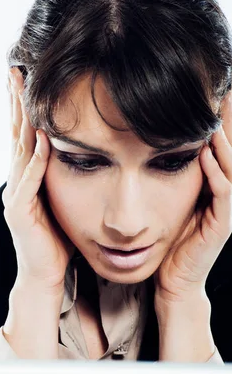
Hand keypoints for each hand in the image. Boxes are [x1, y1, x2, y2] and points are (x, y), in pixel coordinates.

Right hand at [2, 67, 75, 300]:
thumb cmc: (56, 238)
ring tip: (21, 93)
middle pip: (16, 133)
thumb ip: (59, 174)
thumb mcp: (61, 198)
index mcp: (27, 176)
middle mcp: (17, 181)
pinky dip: (35, 160)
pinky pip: (28, 182)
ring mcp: (15, 196)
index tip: (25, 76)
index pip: (24, 133)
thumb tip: (72, 148)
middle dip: (14, 101)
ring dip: (20, 121)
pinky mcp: (20, 213)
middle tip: (13, 70)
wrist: (45, 274)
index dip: (23, 105)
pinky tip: (41, 140)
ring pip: (18, 150)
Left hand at [153, 90, 231, 315]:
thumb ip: (168, 175)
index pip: (220, 148)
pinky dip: (217, 172)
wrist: (171, 281)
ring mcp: (226, 210)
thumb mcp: (167, 201)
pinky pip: (224, 193)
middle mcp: (224, 195)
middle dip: (230, 123)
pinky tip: (207, 154)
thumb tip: (149, 146)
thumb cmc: (167, 241)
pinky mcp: (222, 226)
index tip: (210, 92)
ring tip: (219, 114)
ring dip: (227, 141)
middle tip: (226, 92)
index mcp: (213, 187)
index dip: (219, 122)